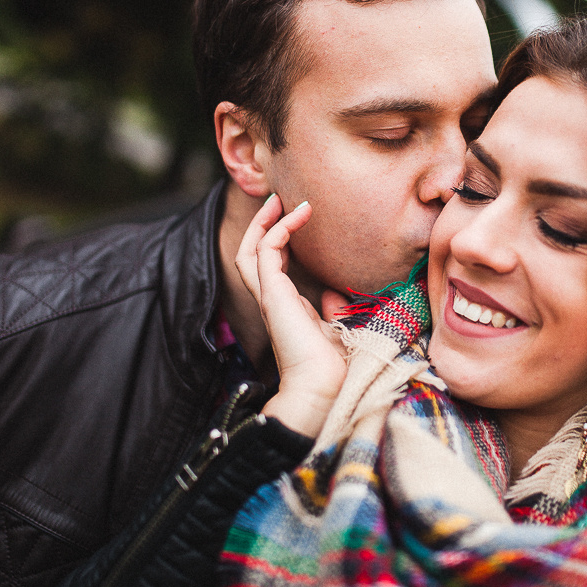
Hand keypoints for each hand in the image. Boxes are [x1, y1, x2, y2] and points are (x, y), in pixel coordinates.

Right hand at [235, 195, 347, 437]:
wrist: (325, 386)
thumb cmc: (334, 365)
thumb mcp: (335, 328)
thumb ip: (330, 309)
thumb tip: (335, 293)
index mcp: (286, 308)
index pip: (272, 267)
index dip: (280, 240)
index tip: (296, 219)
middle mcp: (273, 301)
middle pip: (253, 255)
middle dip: (263, 226)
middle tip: (278, 201)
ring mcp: (269, 297)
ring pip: (251, 251)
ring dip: (265, 223)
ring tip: (281, 200)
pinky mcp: (273, 294)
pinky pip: (267, 251)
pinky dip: (279, 228)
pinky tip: (298, 215)